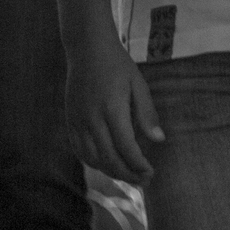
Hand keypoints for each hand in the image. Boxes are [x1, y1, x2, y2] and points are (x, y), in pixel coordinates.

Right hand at [64, 45, 162, 185]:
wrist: (86, 48)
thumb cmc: (117, 65)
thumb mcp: (138, 84)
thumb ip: (147, 113)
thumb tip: (159, 141)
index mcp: (111, 108)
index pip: (126, 147)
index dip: (139, 165)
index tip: (151, 172)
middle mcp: (91, 118)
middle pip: (109, 158)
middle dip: (127, 174)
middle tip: (143, 180)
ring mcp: (77, 120)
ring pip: (92, 158)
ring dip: (110, 172)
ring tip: (127, 175)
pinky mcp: (69, 120)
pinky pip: (79, 150)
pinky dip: (93, 162)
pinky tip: (106, 164)